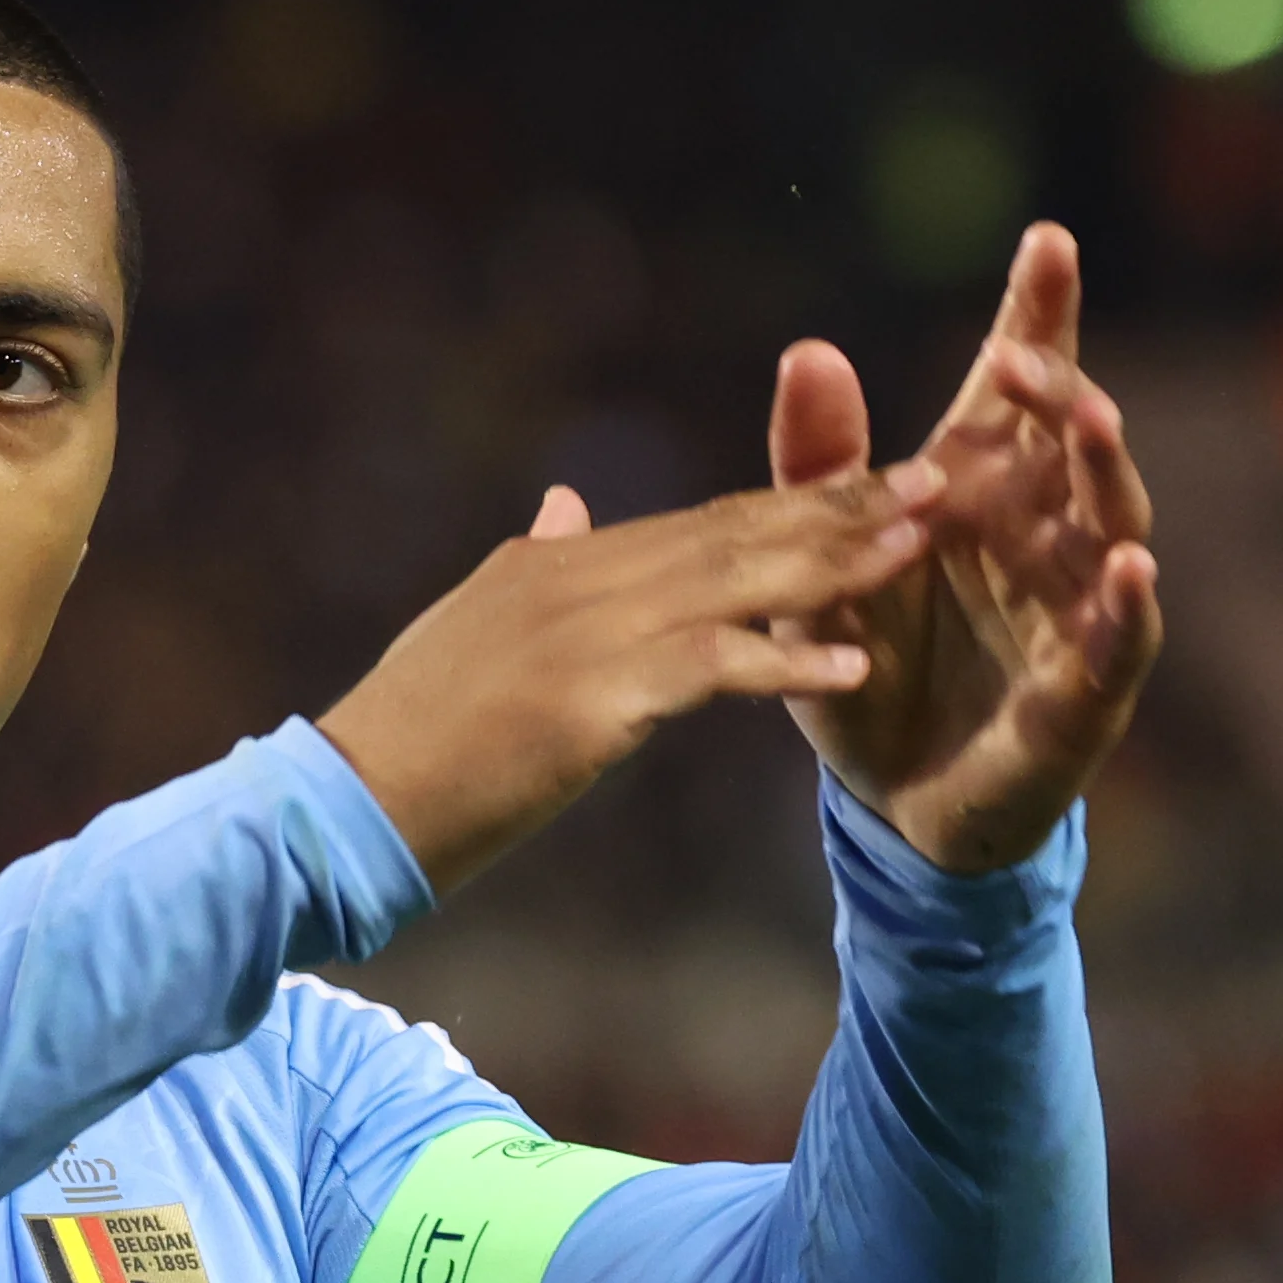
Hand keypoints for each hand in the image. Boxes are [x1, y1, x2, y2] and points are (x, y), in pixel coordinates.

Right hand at [318, 457, 946, 894]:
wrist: (343, 804)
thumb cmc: (407, 739)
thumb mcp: (473, 627)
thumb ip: (531, 562)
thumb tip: (563, 503)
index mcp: (555, 562)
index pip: (699, 520)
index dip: (795, 500)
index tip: (879, 480)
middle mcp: (573, 576)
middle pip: (731, 531)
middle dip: (839, 507)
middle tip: (939, 479)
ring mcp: (580, 633)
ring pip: (731, 583)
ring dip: (833, 564)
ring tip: (920, 547)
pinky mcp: (585, 699)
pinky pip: (706, 668)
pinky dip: (782, 663)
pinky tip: (851, 666)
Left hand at [773, 222, 1162, 871]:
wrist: (885, 796)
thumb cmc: (865, 662)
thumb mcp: (815, 565)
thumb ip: (816, 467)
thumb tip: (809, 350)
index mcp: (979, 491)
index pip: (1018, 391)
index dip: (1038, 316)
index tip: (1046, 239)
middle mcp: (1042, 535)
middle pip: (1073, 441)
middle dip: (1061, 388)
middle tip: (1024, 351)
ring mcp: (1074, 611)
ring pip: (1112, 524)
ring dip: (1106, 471)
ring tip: (1090, 417)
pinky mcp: (1085, 694)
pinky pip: (1116, 643)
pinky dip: (1126, 605)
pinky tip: (1131, 565)